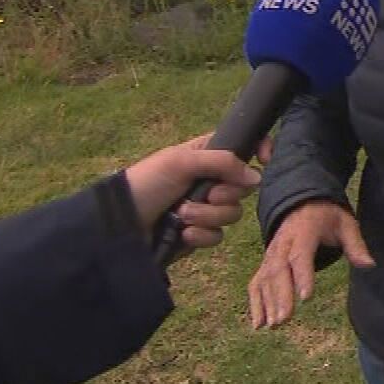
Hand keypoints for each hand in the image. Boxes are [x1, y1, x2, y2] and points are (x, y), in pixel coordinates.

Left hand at [122, 134, 266, 249]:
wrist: (120, 224)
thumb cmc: (147, 182)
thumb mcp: (182, 162)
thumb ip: (222, 162)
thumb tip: (256, 176)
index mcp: (207, 155)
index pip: (243, 147)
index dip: (258, 150)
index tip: (264, 160)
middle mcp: (210, 181)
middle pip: (243, 188)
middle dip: (224, 195)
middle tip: (206, 195)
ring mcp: (205, 208)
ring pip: (231, 214)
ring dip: (206, 216)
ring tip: (181, 216)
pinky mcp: (199, 233)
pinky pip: (217, 236)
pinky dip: (200, 235)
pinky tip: (182, 234)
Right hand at [247, 198, 374, 329]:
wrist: (301, 202)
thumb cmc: (327, 217)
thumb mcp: (346, 224)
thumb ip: (356, 245)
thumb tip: (370, 265)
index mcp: (304, 232)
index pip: (301, 255)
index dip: (302, 276)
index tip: (306, 297)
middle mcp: (283, 244)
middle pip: (279, 271)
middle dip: (281, 296)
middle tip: (285, 319)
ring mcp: (271, 254)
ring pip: (265, 279)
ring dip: (268, 303)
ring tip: (274, 326)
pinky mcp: (265, 263)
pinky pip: (256, 283)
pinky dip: (255, 303)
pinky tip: (259, 325)